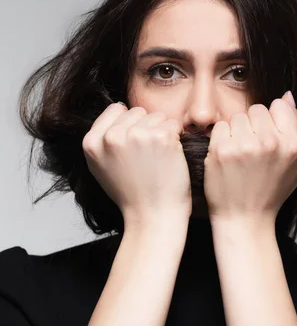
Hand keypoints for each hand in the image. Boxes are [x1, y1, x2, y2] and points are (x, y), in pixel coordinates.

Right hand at [82, 103, 191, 227]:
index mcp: (92, 142)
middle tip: (145, 156)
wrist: (152, 216)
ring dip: (161, 132)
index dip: (128, 125)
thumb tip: (117, 109)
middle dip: (145, 127)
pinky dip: (175, 138)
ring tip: (156, 158)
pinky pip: (173, 124)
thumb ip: (102, 138)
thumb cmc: (130, 194)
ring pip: (156, 116)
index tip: (132, 146)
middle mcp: (112, 136)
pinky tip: (168, 157)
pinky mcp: (161, 137)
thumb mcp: (101, 166)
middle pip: (137, 111)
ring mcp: (137, 135)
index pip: (116, 110)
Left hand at [203, 92, 296, 223]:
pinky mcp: (221, 150)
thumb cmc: (269, 191)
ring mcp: (245, 146)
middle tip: (252, 148)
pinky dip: (221, 138)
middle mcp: (271, 143)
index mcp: (293, 145)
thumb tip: (287, 96)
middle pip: (257, 109)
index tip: (268, 136)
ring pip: (238, 116)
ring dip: (237, 131)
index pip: (279, 106)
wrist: (244, 218)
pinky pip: (220, 126)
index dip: (272, 119)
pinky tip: (227, 156)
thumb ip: (293, 128)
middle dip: (253, 125)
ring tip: (240, 154)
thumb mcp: (295, 163)